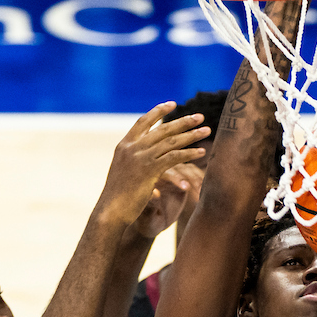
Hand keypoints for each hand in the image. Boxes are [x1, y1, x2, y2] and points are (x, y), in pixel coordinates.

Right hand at [95, 104, 210, 228]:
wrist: (110, 212)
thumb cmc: (116, 197)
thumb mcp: (121, 172)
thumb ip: (131, 160)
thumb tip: (140, 155)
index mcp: (124, 146)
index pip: (143, 122)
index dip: (158, 112)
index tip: (172, 104)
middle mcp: (132, 148)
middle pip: (162, 129)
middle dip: (183, 122)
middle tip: (200, 117)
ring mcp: (140, 158)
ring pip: (171, 141)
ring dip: (191, 135)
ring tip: (207, 131)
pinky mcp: (150, 170)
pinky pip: (174, 157)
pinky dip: (189, 153)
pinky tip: (201, 152)